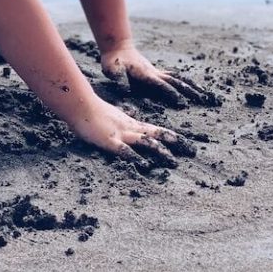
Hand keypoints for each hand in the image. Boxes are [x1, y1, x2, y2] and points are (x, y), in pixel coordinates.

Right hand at [74, 97, 194, 167]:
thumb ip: (124, 118)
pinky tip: (144, 166)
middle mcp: (130, 129)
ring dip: (160, 152)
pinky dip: (136, 158)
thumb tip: (132, 115)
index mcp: (132, 124)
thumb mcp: (114, 115)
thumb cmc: (94, 111)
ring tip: (173, 162)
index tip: (188, 144)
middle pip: (157, 135)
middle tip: (193, 151)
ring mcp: (120, 134)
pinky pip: (124, 151)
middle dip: (175, 144)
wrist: (79, 105)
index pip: (157, 130)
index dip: (173, 137)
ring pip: (145, 142)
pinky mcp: (109, 141)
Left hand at [100, 39, 209, 105]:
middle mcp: (154, 73)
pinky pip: (172, 77)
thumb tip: (126, 91)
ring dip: (190, 86)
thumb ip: (119, 80)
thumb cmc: (113, 61)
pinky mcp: (155, 72)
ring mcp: (156, 72)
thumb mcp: (113, 70)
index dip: (171, 93)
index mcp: (146, 74)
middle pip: (176, 81)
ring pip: (177, 78)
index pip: (162, 85)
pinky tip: (190, 86)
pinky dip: (183, 81)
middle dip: (189, 91)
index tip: (182, 102)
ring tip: (204, 94)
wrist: (117, 46)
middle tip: (203, 99)